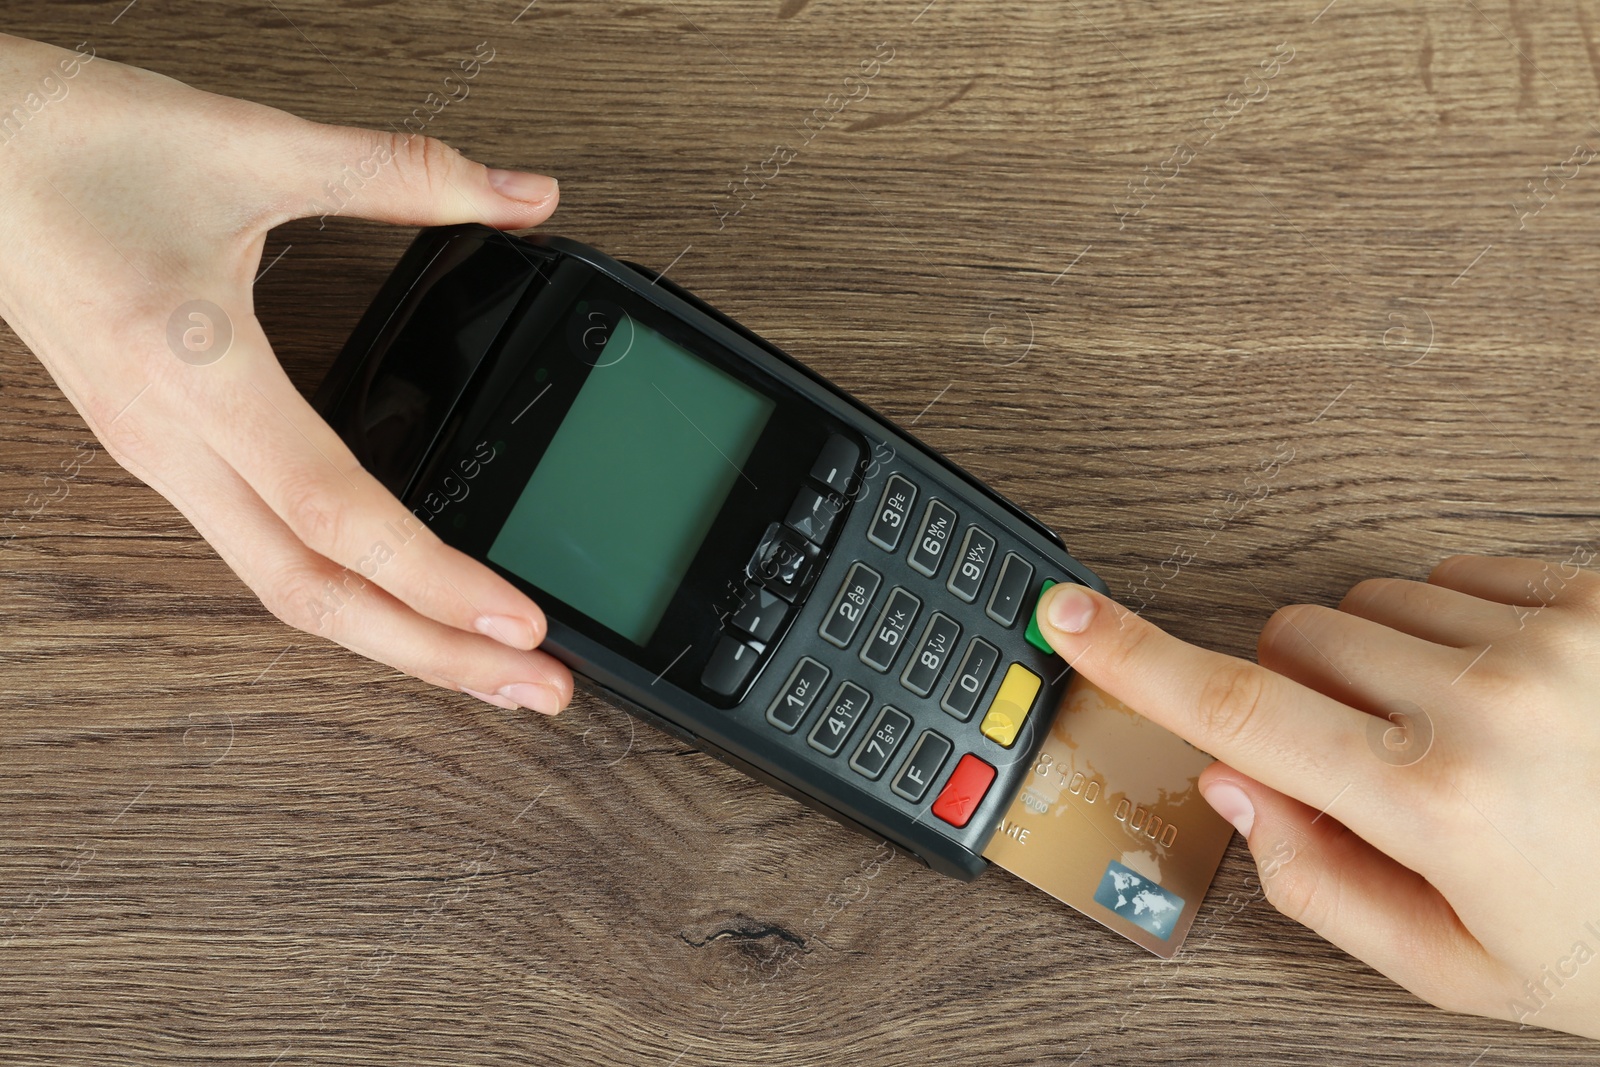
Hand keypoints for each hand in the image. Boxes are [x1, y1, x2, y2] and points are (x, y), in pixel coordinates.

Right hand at [0, 34, 571, 713]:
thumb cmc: (74, 146)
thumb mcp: (255, 143)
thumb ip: (405, 172)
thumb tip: (526, 194)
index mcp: (195, 371)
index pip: (333, 511)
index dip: (433, 578)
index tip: (520, 621)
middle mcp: (172, 441)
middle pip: (312, 592)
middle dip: (433, 654)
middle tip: (537, 685)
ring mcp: (161, 458)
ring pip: (283, 585)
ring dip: (391, 635)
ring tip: (484, 658)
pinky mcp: (164, 452)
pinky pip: (261, 551)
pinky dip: (344, 590)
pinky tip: (400, 597)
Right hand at [1034, 553, 1599, 1040]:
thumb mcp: (1459, 967)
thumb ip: (1318, 879)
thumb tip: (1234, 778)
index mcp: (1438, 801)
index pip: (1238, 710)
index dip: (1134, 658)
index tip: (1070, 613)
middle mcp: (1488, 698)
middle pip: (1292, 639)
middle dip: (1295, 695)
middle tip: (1362, 764)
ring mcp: (1551, 633)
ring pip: (1368, 604)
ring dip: (1378, 662)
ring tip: (1458, 733)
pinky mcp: (1595, 593)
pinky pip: (1454, 574)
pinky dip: (1453, 627)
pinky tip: (1509, 691)